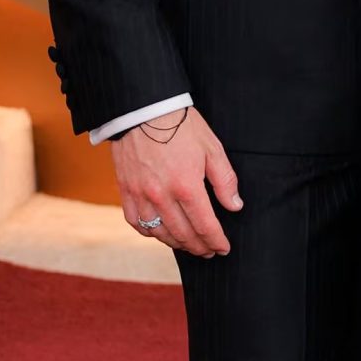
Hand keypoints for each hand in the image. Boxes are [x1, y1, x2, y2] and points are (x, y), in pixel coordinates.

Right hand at [110, 106, 241, 257]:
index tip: (224, 249)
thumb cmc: (181, 125)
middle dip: (199, 247)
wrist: (143, 109)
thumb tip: (235, 206)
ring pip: (159, 233)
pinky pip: (136, 222)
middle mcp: (162, 196)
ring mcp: (141, 195)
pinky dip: (149, 232)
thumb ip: (225, 180)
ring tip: (188, 245)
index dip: (216, 242)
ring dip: (176, 244)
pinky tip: (160, 233)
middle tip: (209, 252)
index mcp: (186, 186)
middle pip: (183, 235)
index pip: (205, 226)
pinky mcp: (126, 190)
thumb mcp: (212, 148)